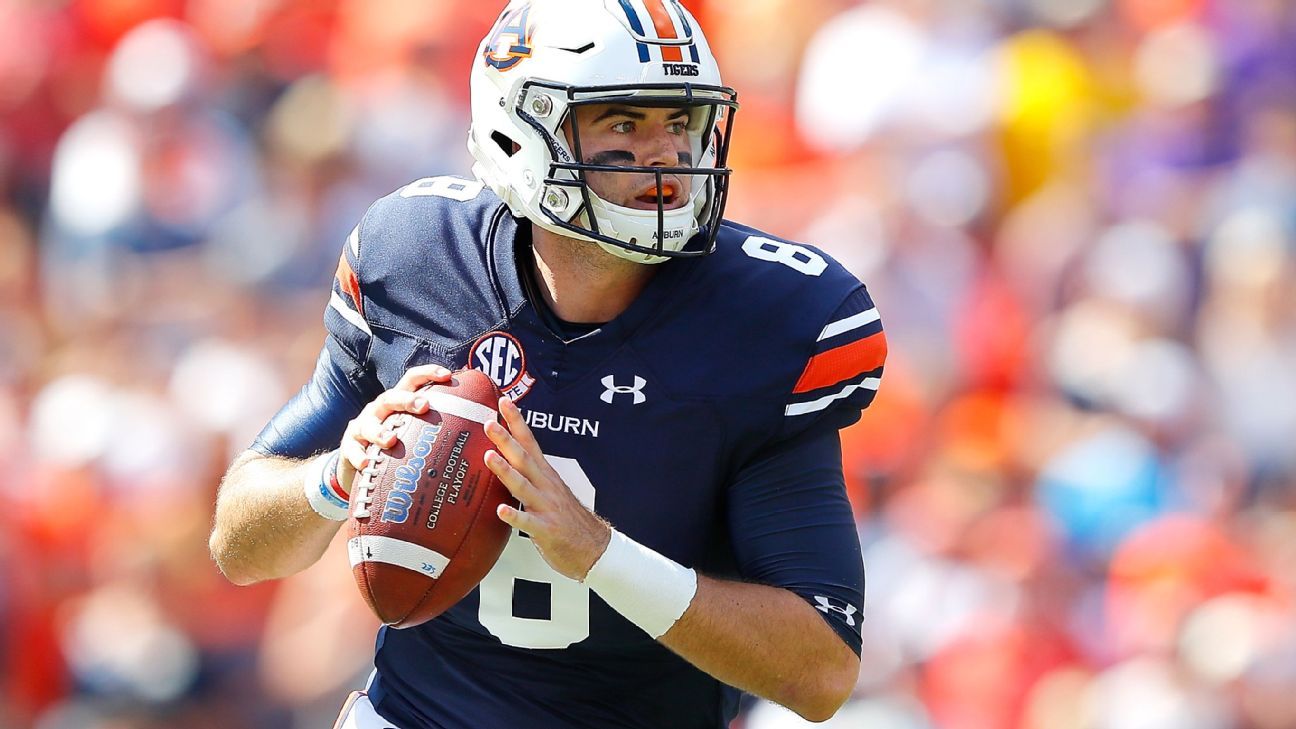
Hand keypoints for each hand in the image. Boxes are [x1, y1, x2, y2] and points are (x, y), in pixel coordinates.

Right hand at [337, 364, 452, 490]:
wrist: (361, 461)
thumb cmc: (398, 444)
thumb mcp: (415, 431)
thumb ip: (440, 426)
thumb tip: (482, 424)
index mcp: (398, 402)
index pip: (412, 380)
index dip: (428, 373)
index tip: (448, 375)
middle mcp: (379, 409)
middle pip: (392, 397)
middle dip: (407, 399)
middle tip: (424, 406)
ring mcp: (362, 425)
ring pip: (369, 423)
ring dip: (380, 432)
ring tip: (392, 441)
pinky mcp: (349, 445)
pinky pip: (351, 449)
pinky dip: (358, 455)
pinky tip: (366, 464)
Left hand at [484, 397, 611, 580]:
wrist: (595, 548)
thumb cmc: (566, 520)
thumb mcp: (549, 491)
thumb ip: (529, 476)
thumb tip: (506, 460)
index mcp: (545, 475)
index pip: (529, 443)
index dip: (517, 422)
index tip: (503, 402)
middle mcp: (546, 486)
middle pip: (524, 459)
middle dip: (506, 440)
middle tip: (489, 423)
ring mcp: (546, 507)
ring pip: (523, 486)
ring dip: (505, 470)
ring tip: (488, 457)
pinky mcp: (546, 530)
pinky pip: (527, 522)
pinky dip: (514, 515)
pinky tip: (500, 510)